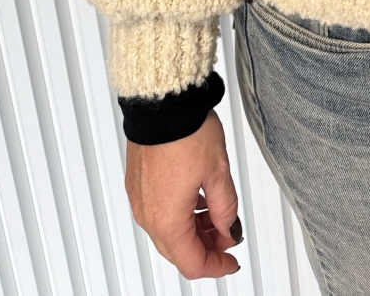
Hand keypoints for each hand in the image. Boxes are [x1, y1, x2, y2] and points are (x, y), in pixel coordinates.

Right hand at [124, 110, 241, 278]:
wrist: (162, 103)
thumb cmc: (187, 132)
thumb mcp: (219, 172)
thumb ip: (226, 208)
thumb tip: (228, 229)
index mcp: (168, 220)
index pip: (193, 262)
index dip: (217, 266)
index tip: (232, 261)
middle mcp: (148, 215)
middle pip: (178, 250)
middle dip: (206, 247)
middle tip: (228, 235)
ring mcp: (139, 199)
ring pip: (167, 231)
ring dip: (193, 230)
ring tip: (216, 213)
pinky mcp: (137, 184)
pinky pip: (158, 212)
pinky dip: (180, 214)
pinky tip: (198, 198)